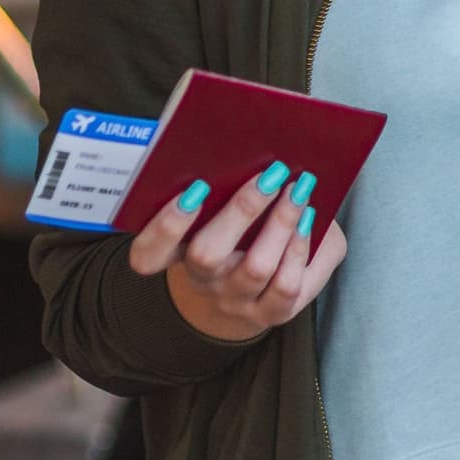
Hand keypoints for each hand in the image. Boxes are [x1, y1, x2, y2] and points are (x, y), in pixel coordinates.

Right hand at [127, 163, 345, 342]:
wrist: (251, 300)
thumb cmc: (242, 239)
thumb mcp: (225, 215)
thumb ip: (230, 185)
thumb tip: (261, 145)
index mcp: (179, 254)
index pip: (149, 254)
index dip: (165, 226)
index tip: (193, 190)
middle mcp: (203, 281)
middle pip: (207, 254)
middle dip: (242, 209)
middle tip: (272, 174)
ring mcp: (236, 300)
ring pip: (256, 268)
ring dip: (282, 222)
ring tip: (300, 190)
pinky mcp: (272, 313)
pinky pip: (286, 286)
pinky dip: (301, 247)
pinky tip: (310, 220)